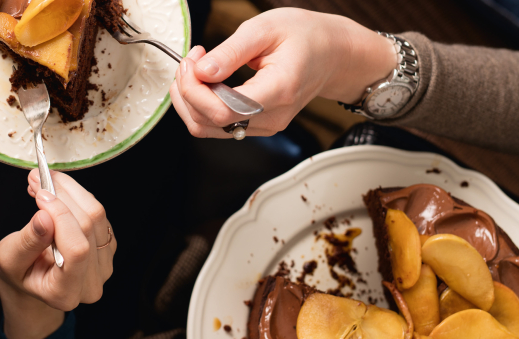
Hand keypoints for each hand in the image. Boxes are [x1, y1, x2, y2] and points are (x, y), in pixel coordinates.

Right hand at [0, 169, 114, 338]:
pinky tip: (56, 191)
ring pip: (97, 216)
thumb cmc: (19, 271)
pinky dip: (77, 196)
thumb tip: (45, 216)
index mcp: (65, 293)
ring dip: (69, 190)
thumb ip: (28, 241)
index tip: (41, 196)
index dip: (62, 217)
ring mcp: (103, 266)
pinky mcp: (107, 246)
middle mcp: (91, 283)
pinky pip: (98, 214)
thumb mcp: (9, 259)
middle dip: (61, 196)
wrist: (31, 276)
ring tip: (44, 180)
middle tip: (36, 178)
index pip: (77, 251)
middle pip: (88, 228)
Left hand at [169, 8, 397, 137]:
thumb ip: (231, 51)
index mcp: (278, 90)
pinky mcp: (256, 127)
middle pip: (210, 122)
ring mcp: (265, 126)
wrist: (331, 54)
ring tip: (194, 69)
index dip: (196, 89)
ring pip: (207, 129)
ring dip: (189, 100)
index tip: (193, 60)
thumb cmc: (304, 37)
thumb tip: (201, 71)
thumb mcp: (265, 28)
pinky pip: (217, 127)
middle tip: (192, 59)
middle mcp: (272, 117)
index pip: (224, 110)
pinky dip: (200, 106)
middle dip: (187, 91)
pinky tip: (203, 82)